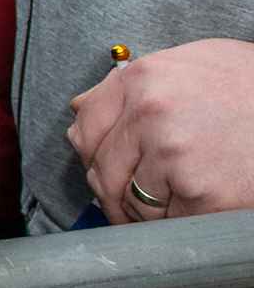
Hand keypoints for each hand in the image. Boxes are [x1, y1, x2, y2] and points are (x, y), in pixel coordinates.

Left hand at [67, 39, 253, 222]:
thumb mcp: (195, 64)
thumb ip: (135, 85)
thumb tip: (83, 107)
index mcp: (143, 78)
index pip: (85, 127)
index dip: (93, 153)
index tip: (103, 165)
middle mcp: (150, 114)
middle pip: (103, 170)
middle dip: (115, 191)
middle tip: (134, 200)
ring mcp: (174, 155)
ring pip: (132, 202)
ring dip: (149, 211)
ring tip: (183, 196)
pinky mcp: (200, 193)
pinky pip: (168, 223)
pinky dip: (180, 223)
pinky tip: (203, 204)